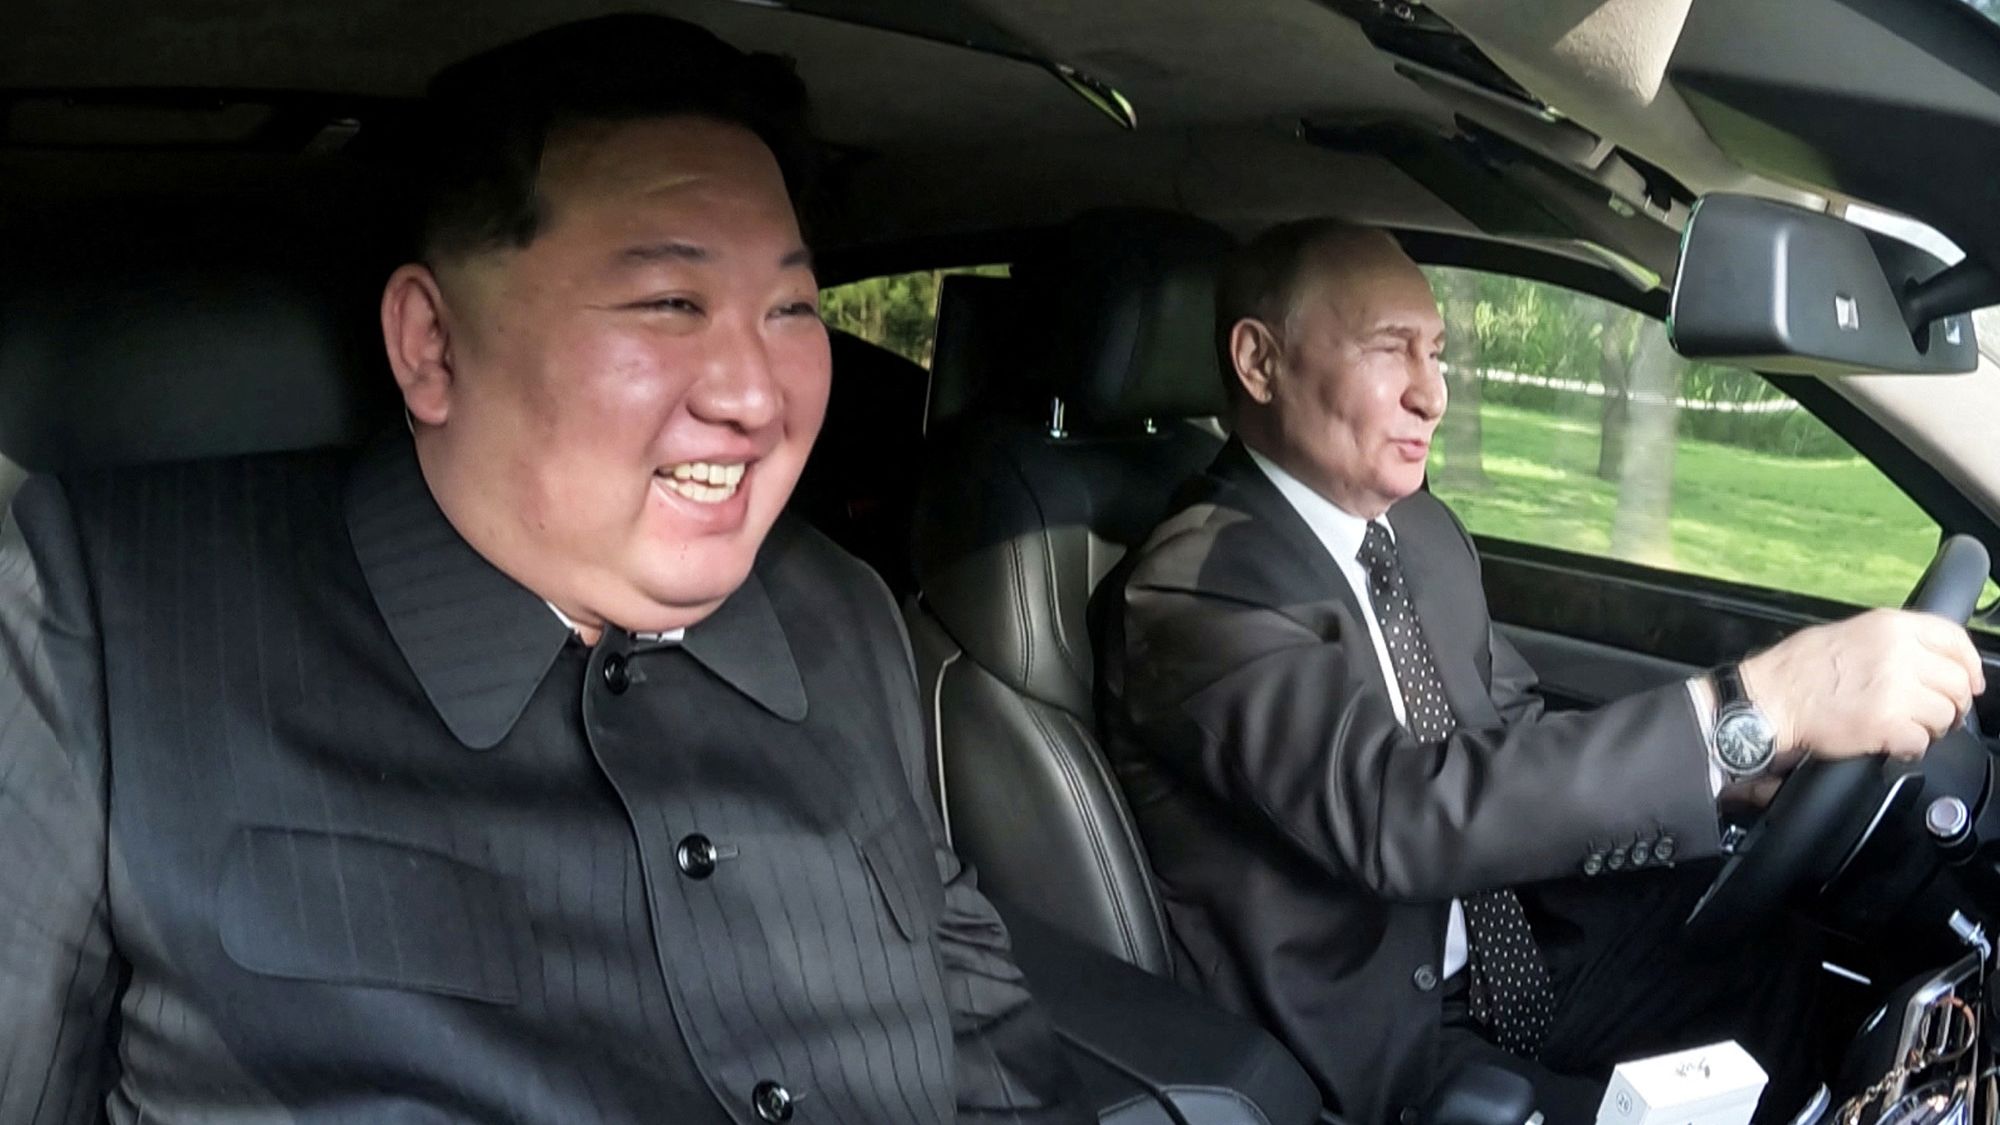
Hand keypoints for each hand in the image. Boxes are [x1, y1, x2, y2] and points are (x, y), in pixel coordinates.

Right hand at [1741, 608, 1984, 761]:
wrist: (1768, 700)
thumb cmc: (1795, 670)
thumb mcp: (1846, 633)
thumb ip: (1888, 642)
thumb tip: (1921, 659)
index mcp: (1890, 627)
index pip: (1954, 640)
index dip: (1969, 665)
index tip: (1969, 682)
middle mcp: (1899, 654)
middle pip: (1956, 682)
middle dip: (1951, 703)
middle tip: (1935, 714)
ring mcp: (1895, 689)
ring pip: (1944, 715)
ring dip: (1930, 727)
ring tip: (1905, 727)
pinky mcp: (1887, 724)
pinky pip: (1921, 741)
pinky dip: (1909, 747)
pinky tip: (1891, 742)